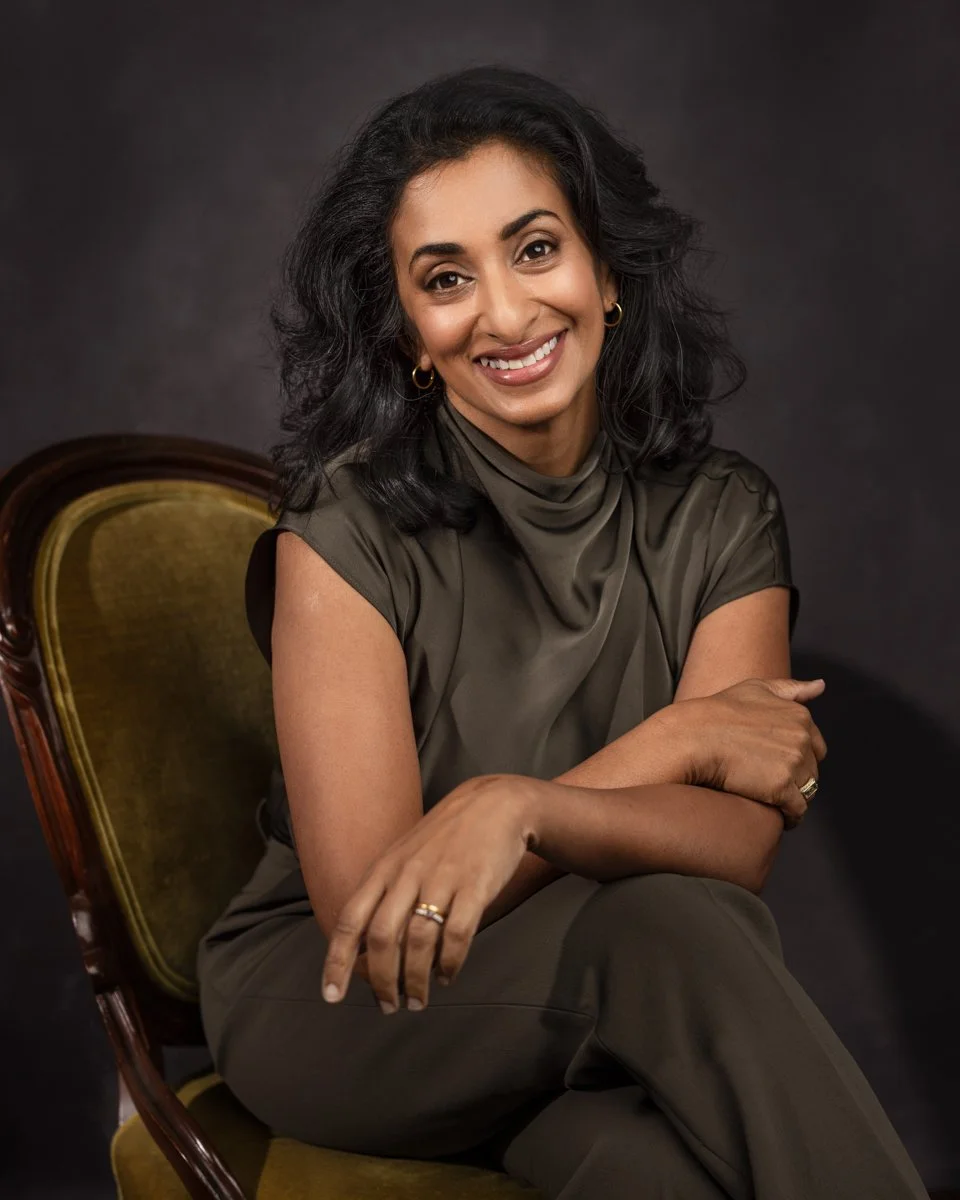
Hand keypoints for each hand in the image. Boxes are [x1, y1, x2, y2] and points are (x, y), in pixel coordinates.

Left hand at [321, 774, 536, 1014]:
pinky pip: (457, 933)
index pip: (351, 918)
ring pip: (419, 940)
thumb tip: (364, 945)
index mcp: (385, 867)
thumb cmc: (446, 837)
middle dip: (381, 980)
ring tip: (418, 1000)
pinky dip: (450, 963)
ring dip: (416, 979)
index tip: (331, 995)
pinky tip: (448, 975)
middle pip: (383, 936)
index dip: (337, 960)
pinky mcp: (475, 885)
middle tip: (388, 1006)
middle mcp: (408, 873)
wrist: (496, 804)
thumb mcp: (406, 855)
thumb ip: (385, 892)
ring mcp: (442, 879)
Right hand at [672, 677, 827, 828]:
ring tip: (774, 801)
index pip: (816, 747)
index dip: (799, 758)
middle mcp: (802, 739)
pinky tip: (777, 815)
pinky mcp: (781, 788)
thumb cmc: (717, 712)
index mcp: (800, 716)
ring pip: (808, 790)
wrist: (693, 737)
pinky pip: (797, 809)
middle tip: (772, 783)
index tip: (779, 764)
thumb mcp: (755, 688)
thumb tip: (821, 686)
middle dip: (798, 778)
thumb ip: (791, 688)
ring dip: (795, 797)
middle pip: (813, 770)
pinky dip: (790, 816)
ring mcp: (793, 764)